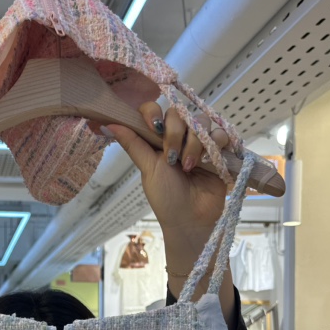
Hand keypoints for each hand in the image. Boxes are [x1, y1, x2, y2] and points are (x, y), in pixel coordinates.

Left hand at [104, 104, 229, 235]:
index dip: (154, 113)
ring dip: (195, 143)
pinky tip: (209, 161)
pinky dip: (216, 143)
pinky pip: (221, 132)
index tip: (154, 128)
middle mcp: (179, 137)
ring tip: (191, 167)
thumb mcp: (148, 169)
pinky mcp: (219, 149)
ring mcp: (200, 142)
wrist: (190, 219)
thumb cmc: (166, 198)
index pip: (155, 110)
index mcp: (158, 140)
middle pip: (179, 113)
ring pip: (201, 121)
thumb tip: (108, 124)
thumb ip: (133, 144)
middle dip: (175, 134)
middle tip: (173, 158)